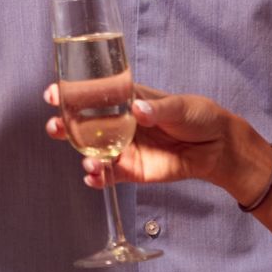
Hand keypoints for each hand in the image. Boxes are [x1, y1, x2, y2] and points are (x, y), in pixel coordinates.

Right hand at [43, 87, 258, 196]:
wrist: (217, 147)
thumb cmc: (198, 116)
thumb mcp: (179, 106)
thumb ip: (156, 109)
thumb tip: (137, 110)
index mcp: (126, 99)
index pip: (93, 94)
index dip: (71, 93)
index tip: (55, 93)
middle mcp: (119, 123)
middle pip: (83, 124)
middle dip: (65, 125)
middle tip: (56, 127)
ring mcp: (123, 147)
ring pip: (91, 150)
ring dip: (81, 155)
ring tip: (87, 161)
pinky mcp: (131, 170)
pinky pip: (107, 175)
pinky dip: (96, 178)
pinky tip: (93, 178)